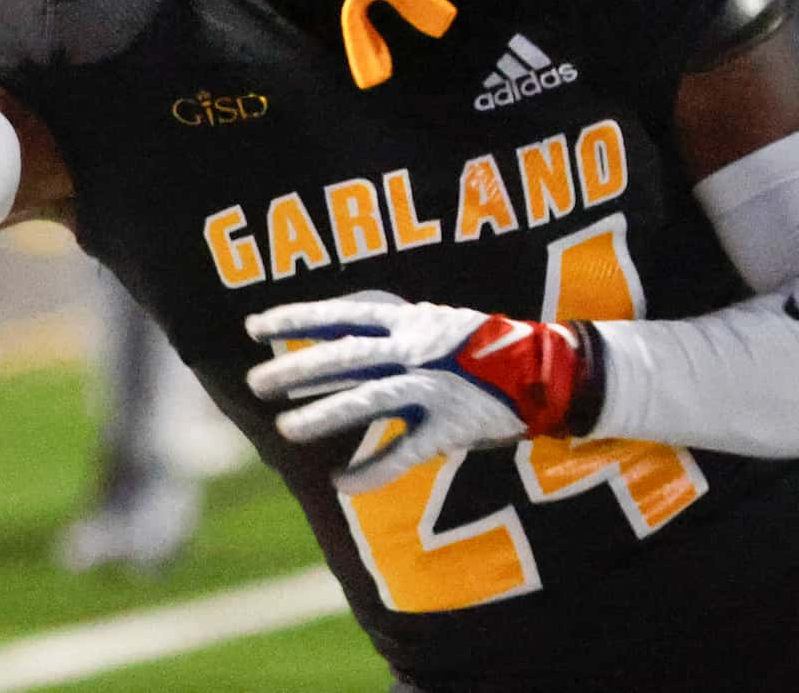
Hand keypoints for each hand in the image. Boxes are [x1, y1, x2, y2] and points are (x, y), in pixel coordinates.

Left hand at [243, 291, 593, 495]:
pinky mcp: (451, 427)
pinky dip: (371, 469)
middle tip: (256, 383)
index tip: (253, 325)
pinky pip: (403, 452)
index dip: (295, 320)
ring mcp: (433, 389)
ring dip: (324, 416)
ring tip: (286, 429)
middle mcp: (414, 351)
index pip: (340, 315)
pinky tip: (341, 482)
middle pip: (344, 359)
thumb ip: (387, 328)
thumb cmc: (478, 344)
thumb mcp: (432, 321)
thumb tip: (331, 333)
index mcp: (407, 321)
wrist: (545, 369)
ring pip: (367, 402)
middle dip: (297, 370)